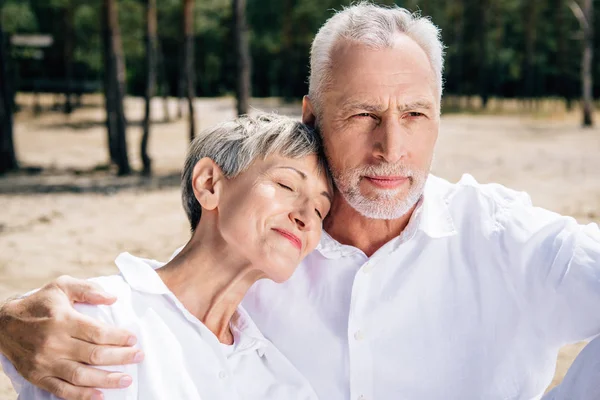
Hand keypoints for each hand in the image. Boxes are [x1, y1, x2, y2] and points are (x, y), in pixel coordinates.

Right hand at [0, 275, 144, 399]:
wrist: (3, 325)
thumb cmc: (39, 304)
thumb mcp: (61, 287)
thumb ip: (88, 289)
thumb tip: (113, 297)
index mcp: (63, 320)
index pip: (97, 332)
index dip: (119, 337)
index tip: (134, 339)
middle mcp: (55, 343)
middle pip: (94, 355)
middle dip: (121, 357)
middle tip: (139, 356)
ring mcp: (46, 362)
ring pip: (81, 376)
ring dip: (107, 379)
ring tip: (127, 379)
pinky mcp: (38, 377)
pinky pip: (63, 391)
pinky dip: (82, 396)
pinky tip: (100, 395)